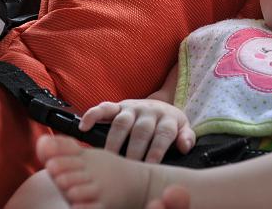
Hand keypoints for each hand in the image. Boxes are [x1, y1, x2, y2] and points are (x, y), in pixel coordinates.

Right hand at [79, 99, 195, 162]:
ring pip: (122, 122)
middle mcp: (149, 112)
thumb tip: (185, 146)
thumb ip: (187, 137)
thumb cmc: (169, 124)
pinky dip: (93, 115)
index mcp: (167, 118)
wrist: (161, 104)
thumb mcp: (183, 128)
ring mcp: (132, 108)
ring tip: (109, 157)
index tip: (150, 165)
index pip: (163, 133)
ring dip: (114, 140)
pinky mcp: (118, 106)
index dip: (157, 149)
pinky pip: (104, 107)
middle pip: (141, 130)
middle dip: (135, 149)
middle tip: (129, 166)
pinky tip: (85, 126)